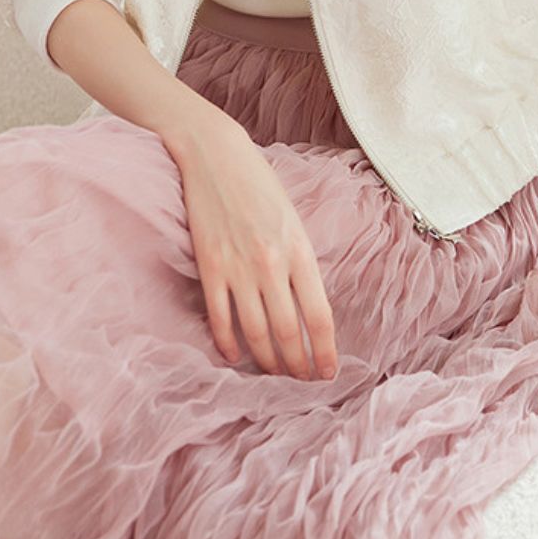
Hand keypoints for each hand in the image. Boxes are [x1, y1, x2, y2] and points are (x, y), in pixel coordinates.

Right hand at [172, 115, 338, 380]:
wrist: (216, 155)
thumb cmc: (259, 184)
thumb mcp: (293, 219)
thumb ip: (300, 261)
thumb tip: (306, 306)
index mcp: (299, 250)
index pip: (319, 316)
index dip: (325, 352)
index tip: (328, 373)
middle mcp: (271, 264)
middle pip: (289, 333)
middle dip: (297, 366)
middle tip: (301, 383)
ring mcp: (238, 267)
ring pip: (256, 333)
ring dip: (267, 361)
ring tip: (273, 375)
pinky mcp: (209, 266)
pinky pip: (220, 318)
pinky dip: (228, 343)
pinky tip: (235, 356)